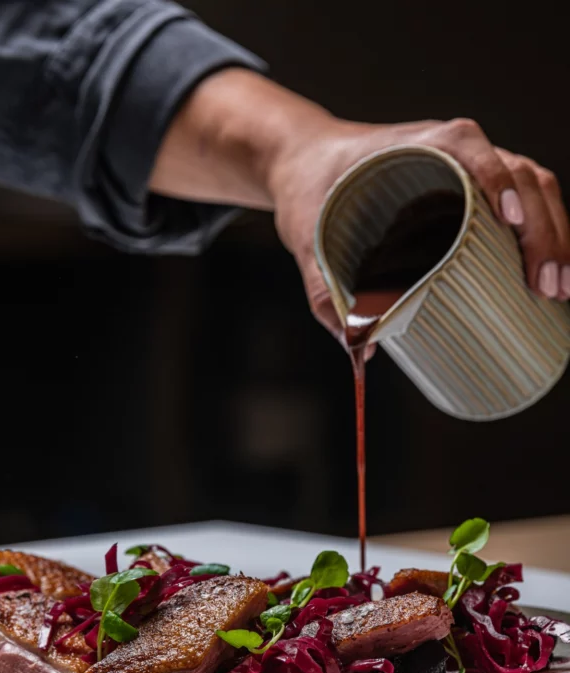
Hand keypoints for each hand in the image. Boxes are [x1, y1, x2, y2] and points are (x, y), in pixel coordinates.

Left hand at [268, 117, 569, 344]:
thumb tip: (359, 348)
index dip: (502, 185)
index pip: (477, 155)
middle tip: (548, 286)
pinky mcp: (471, 187)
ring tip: (559, 288)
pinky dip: (542, 231)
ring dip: (555, 234)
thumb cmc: (311, 187)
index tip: (512, 224)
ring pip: (534, 189)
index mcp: (423, 146)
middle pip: (522, 178)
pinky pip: (522, 201)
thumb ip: (324, 292)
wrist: (304, 159)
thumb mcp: (307, 237)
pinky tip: (547, 269)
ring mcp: (469, 166)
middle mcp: (456, 150)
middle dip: (544, 230)